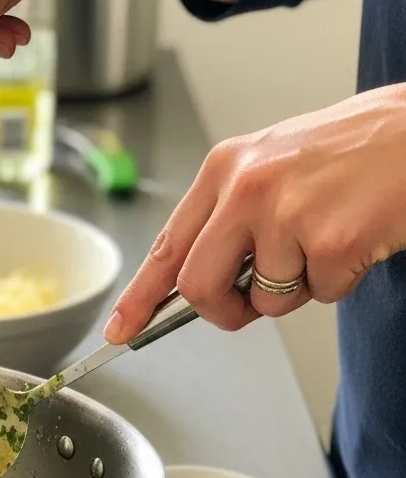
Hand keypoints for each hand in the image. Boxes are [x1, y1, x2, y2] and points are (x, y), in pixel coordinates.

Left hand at [103, 86, 405, 342]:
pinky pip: (318, 294)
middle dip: (223, 310)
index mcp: (226, 169)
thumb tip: (198, 279)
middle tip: (249, 304)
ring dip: (296, 289)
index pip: (167, 246)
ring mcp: (285, 214)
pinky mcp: (328, 240)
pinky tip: (357, 238)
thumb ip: (231, 218)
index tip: (121, 328)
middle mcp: (246, 189)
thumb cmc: (356, 150)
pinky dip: (338, 281)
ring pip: (264, 300)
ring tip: (327, 240)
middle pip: (199, 286)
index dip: (140, 296)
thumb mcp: (274, 166)